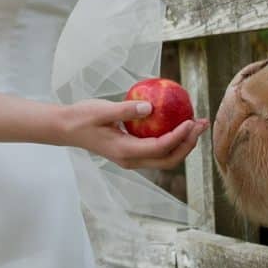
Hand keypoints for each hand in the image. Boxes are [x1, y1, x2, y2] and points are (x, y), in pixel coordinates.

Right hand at [59, 98, 209, 170]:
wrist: (67, 128)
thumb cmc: (83, 117)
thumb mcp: (103, 110)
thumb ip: (126, 110)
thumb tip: (151, 107)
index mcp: (126, 152)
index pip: (160, 148)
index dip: (179, 136)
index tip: (191, 121)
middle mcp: (131, 160)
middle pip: (168, 159)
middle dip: (189, 143)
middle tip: (201, 124)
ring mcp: (131, 158)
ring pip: (164, 157)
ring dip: (183, 143)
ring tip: (195, 124)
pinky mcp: (130, 151)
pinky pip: (156, 149)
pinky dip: (171, 139)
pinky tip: (175, 122)